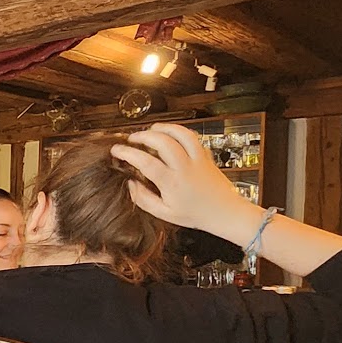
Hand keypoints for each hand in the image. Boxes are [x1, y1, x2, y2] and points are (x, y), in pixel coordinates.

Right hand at [109, 124, 262, 242]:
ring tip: (150, 130)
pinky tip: (169, 134)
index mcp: (172, 183)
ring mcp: (198, 159)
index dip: (128, 153)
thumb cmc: (195, 214)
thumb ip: (143, 199)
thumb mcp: (164, 213)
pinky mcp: (205, 155)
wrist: (225, 213)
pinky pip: (192, 136)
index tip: (116, 150)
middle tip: (132, 139)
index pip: (145, 162)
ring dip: (162, 128)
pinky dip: (177, 131)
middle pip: (162, 141)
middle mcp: (185, 168)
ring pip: (180, 133)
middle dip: (143, 135)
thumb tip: (130, 184)